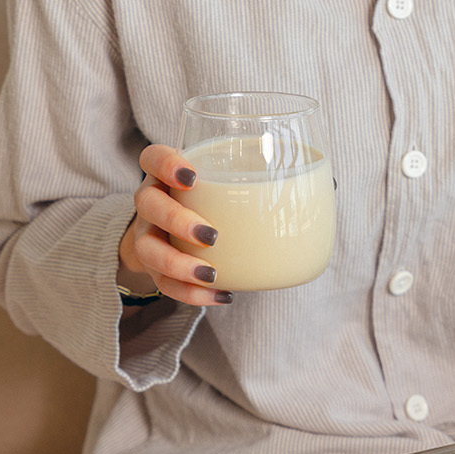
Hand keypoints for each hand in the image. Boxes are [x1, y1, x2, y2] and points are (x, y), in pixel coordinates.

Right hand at [118, 145, 232, 307]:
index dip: (166, 164)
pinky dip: (192, 294)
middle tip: (210, 235)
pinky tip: (222, 296)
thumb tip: (307, 190)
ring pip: (149, 250)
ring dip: (179, 264)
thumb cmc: (207, 203)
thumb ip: (244, 182)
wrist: (174, 235)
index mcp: (163, 175)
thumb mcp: (219, 185)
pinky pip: (164, 285)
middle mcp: (149, 204)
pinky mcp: (153, 269)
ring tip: (211, 274)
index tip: (192, 177)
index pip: (152, 157)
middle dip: (176, 220)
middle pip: (147, 204)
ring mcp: (147, 237)